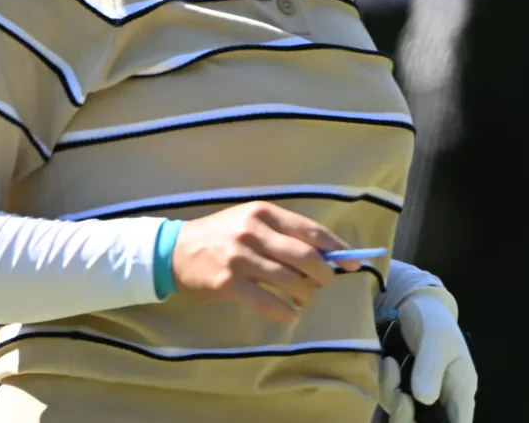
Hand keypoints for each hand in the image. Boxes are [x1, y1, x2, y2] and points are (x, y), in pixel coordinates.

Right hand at [170, 201, 362, 323]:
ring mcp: (240, 258)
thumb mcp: (249, 222)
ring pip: (290, 282)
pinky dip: (285, 312)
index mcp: (263, 212)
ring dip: (305, 296)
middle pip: (305, 258)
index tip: (354, 263)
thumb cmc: (219, 235)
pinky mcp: (228, 283)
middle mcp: (253, 232)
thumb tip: (324, 255)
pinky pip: (268, 302)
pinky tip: (290, 315)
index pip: (310, 231)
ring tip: (303, 299)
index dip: (337, 249)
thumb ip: (281, 233)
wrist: (174, 251)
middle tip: (323, 284)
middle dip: (323, 276)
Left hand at [376, 287, 476, 422]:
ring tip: (391, 364)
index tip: (420, 414)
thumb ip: (431, 368)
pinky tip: (387, 362)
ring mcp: (418, 397)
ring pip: (401, 416)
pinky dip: (385, 385)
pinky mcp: (400, 389)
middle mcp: (440, 401)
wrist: (414, 306)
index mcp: (460, 393)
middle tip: (400, 396)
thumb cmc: (435, 322)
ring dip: (391, 395)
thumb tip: (424, 399)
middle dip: (406, 418)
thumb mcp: (437, 340)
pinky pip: (388, 399)